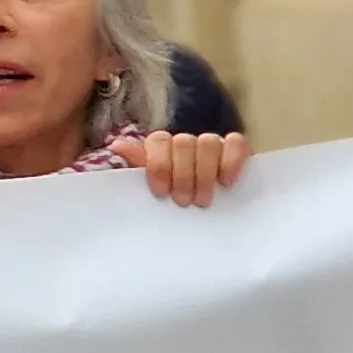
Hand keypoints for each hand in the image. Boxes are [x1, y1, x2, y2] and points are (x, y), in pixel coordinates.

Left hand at [110, 130, 248, 208]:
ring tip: (202, 200)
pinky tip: (226, 182)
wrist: (205, 211)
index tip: (161, 193)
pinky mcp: (236, 150)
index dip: (159, 165)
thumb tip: (117, 145)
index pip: (159, 141)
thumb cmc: (171, 201)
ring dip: (204, 173)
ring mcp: (211, 144)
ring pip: (208, 142)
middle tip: (184, 202)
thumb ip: (137, 167)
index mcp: (162, 148)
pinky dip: (231, 161)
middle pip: (183, 142)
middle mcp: (186, 143)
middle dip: (183, 175)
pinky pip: (236, 143)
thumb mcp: (151, 190)